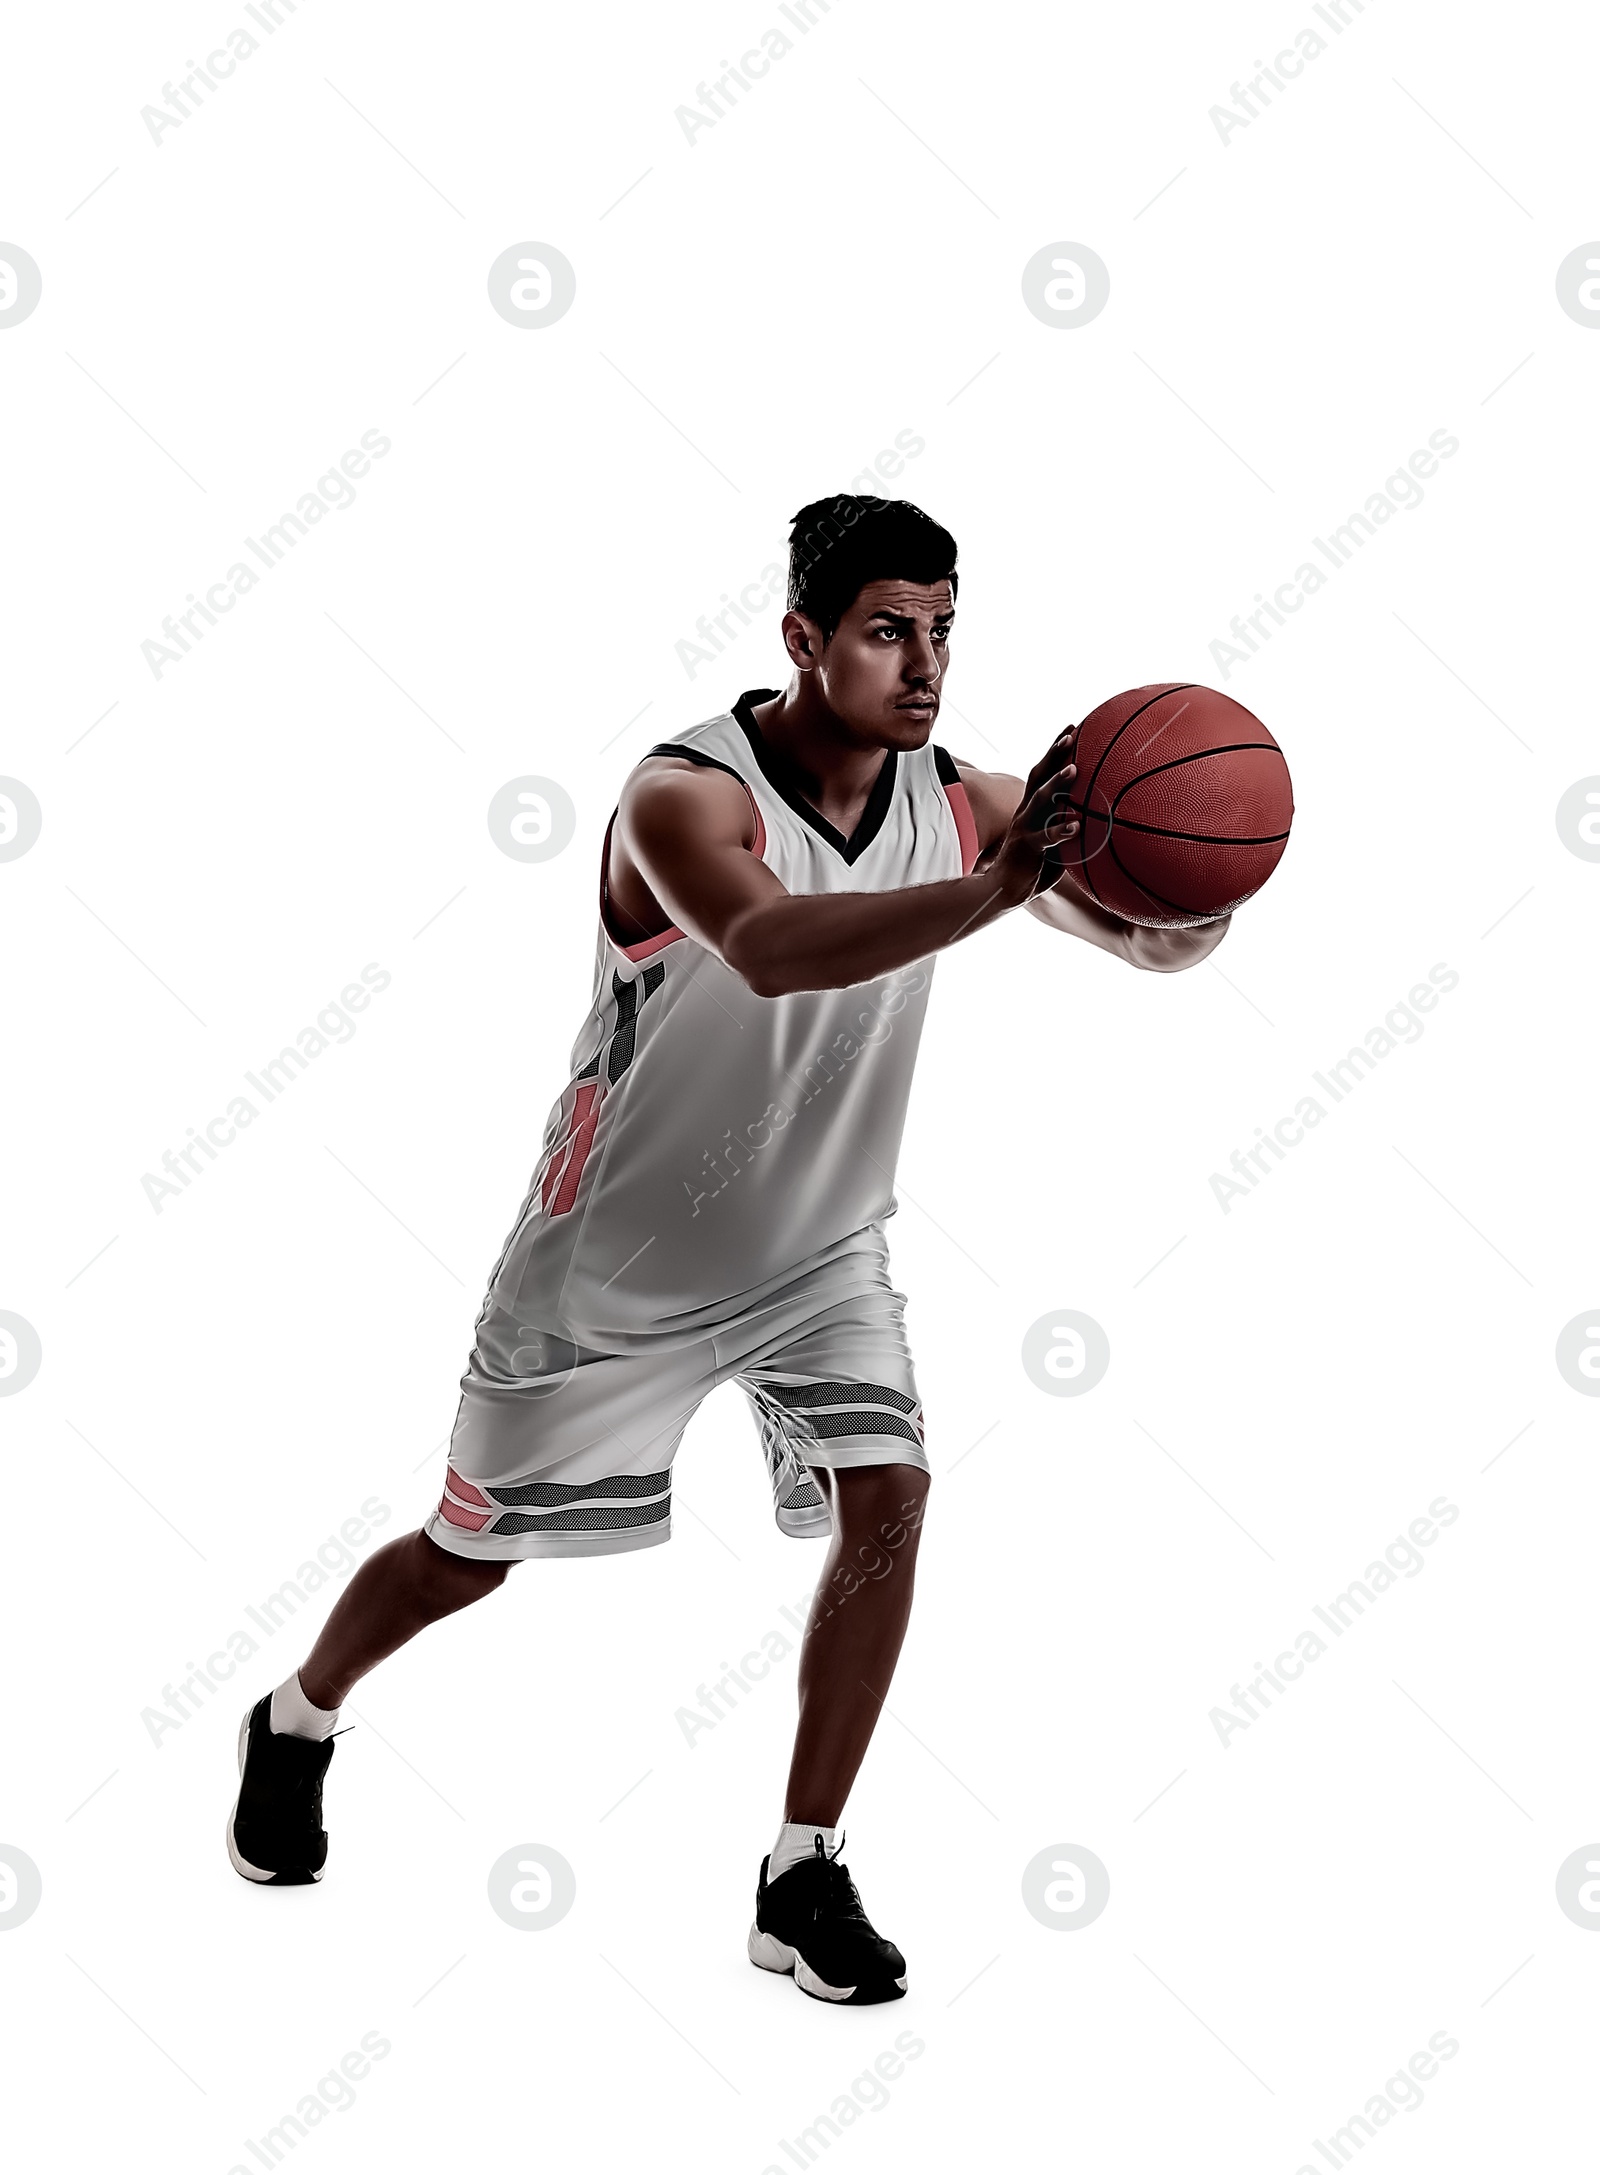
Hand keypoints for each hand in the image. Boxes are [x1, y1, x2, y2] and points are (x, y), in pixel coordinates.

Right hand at [989, 723, 1081, 903]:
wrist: (1004, 890)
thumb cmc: (1034, 868)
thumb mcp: (1055, 843)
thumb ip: (1070, 827)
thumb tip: (1100, 819)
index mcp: (1031, 808)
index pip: (1043, 772)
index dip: (1056, 750)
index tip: (1073, 727)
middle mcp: (1025, 812)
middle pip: (1039, 776)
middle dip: (1054, 753)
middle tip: (1072, 734)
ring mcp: (1024, 828)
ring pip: (1040, 800)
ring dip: (1057, 783)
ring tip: (1074, 769)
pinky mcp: (1027, 847)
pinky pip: (1046, 837)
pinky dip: (1061, 830)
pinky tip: (1077, 826)